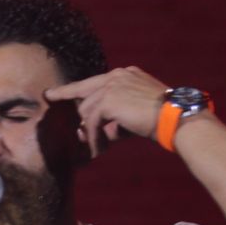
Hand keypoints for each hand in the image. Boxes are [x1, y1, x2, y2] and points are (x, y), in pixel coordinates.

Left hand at [43, 66, 169, 157]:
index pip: (93, 81)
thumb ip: (109, 121)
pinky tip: (97, 150)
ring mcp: (112, 85)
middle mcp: (117, 75)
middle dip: (69, 103)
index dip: (72, 88)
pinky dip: (93, 138)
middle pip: (83, 91)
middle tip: (49, 100)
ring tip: (95, 148)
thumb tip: (83, 133)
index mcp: (125, 74)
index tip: (53, 92)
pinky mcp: (109, 99)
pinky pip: (92, 122)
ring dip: (89, 132)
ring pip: (86, 111)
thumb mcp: (133, 116)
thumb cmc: (160, 121)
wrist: (175, 119)